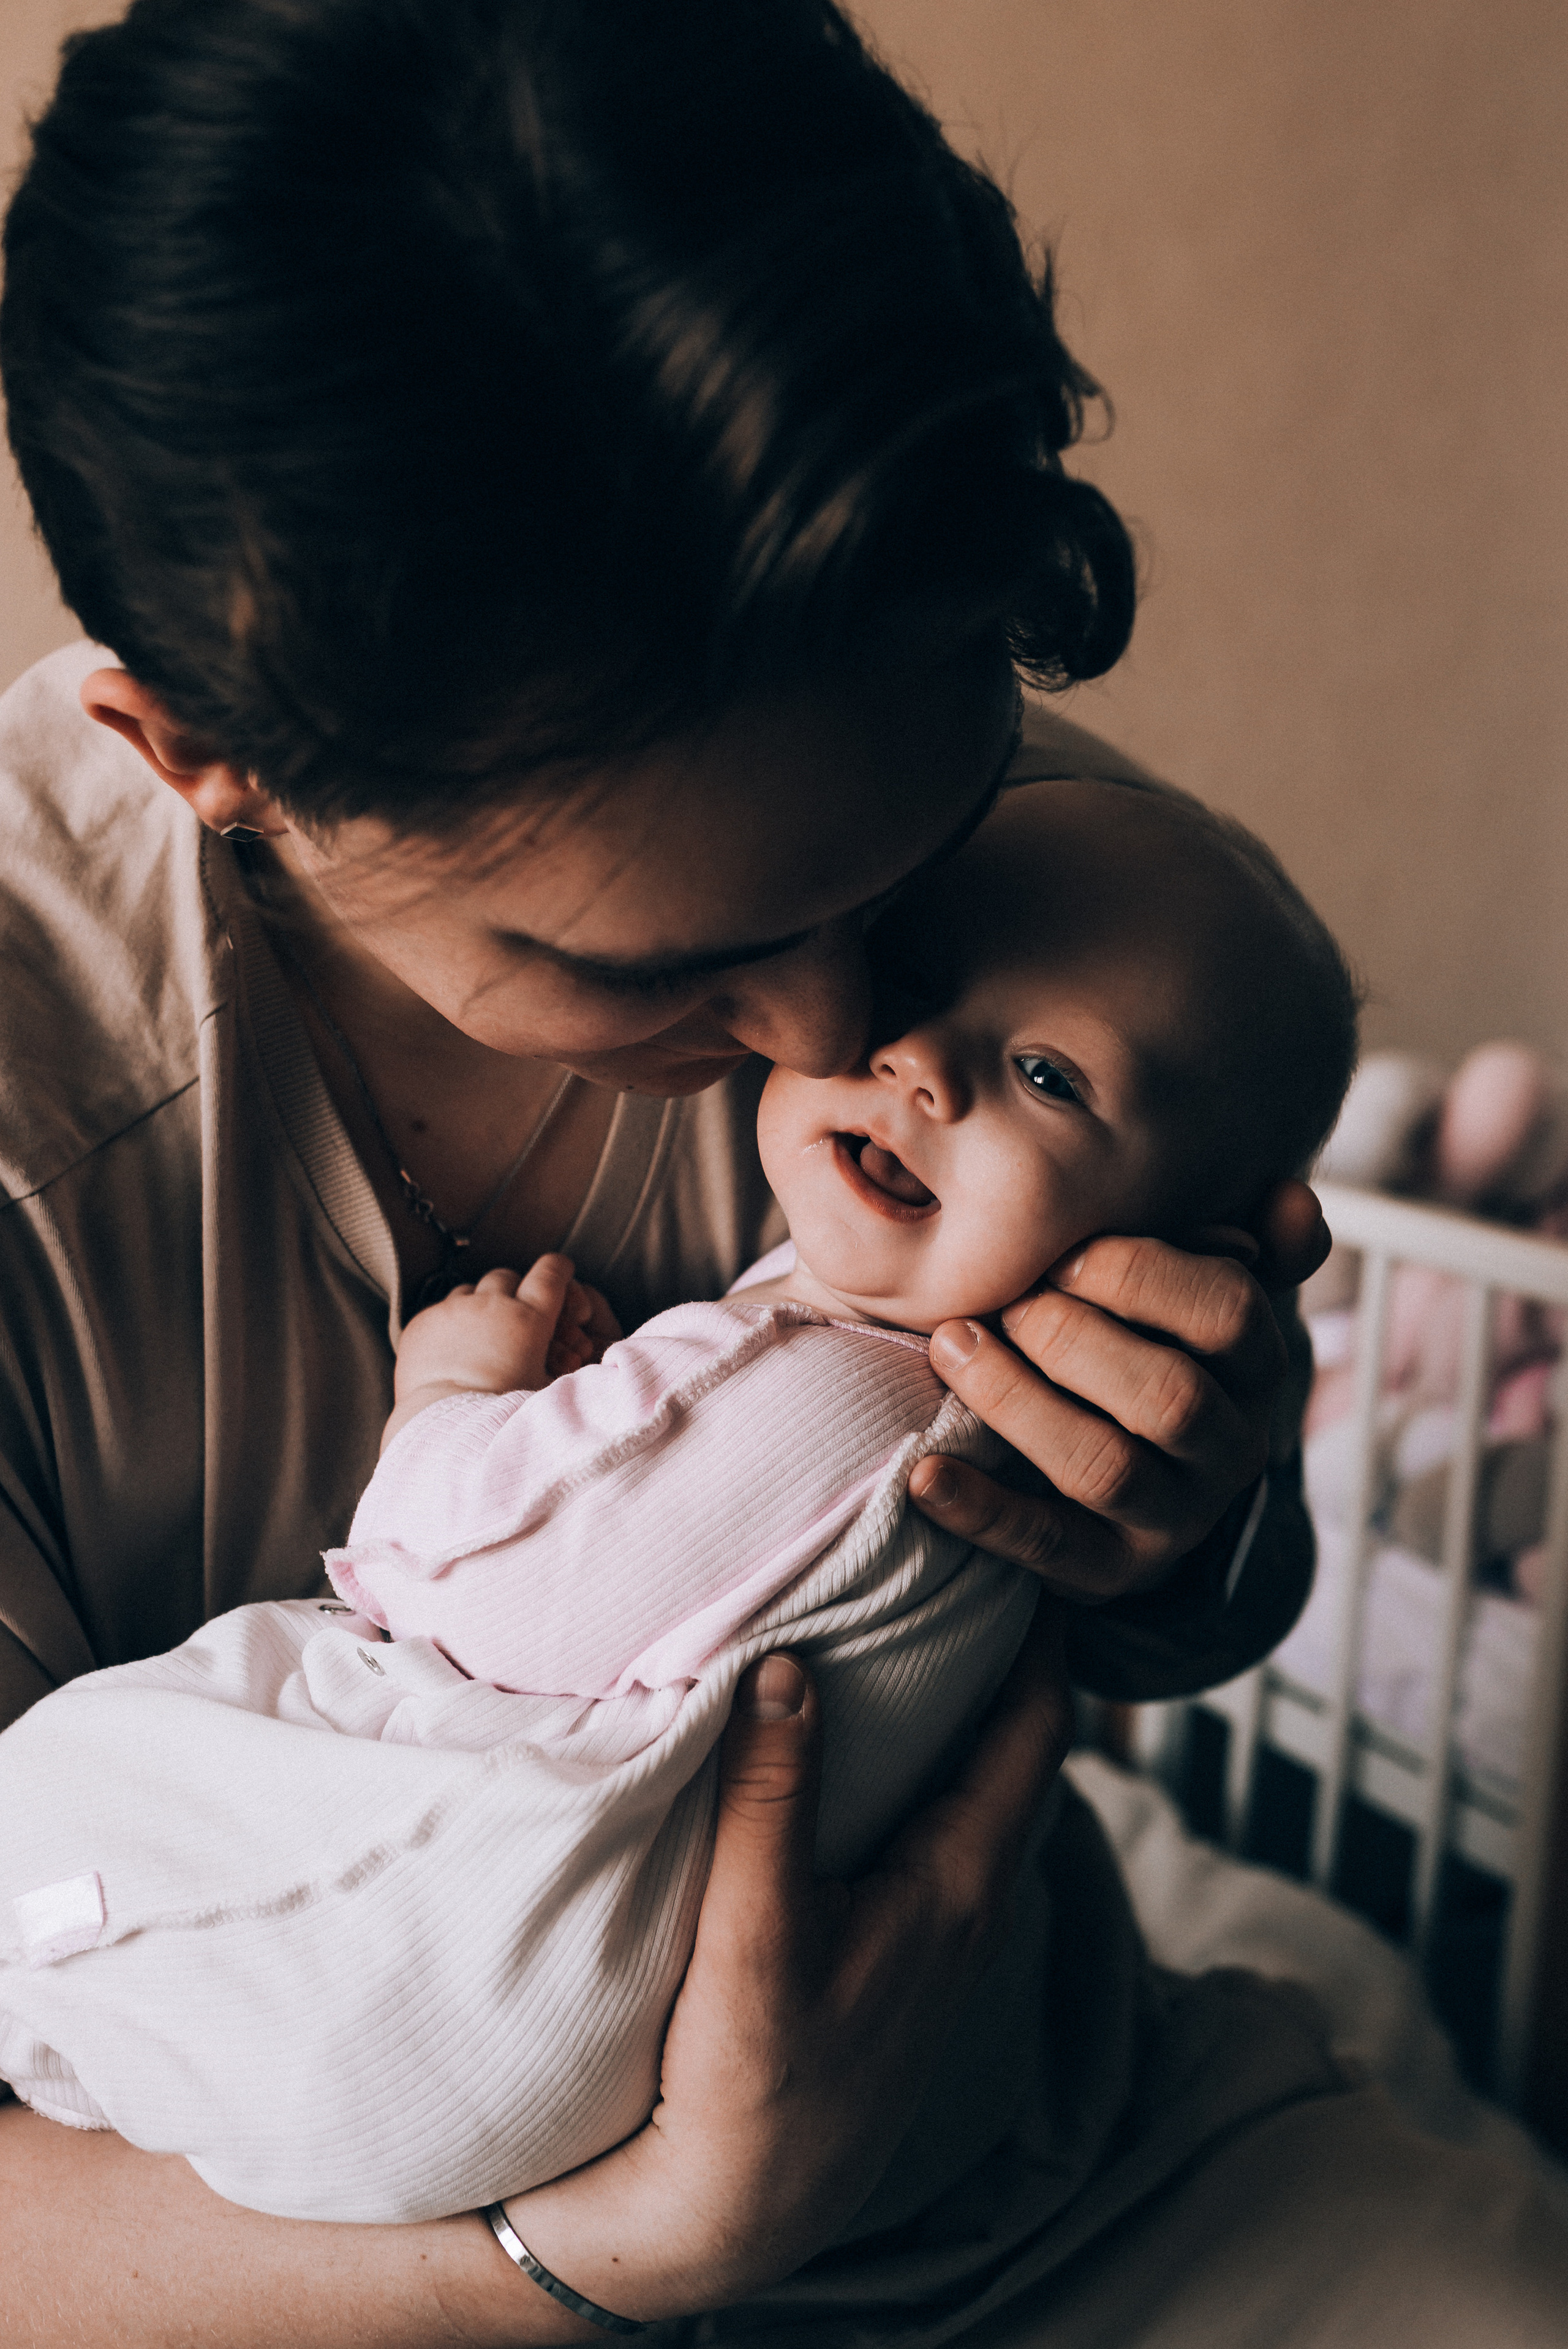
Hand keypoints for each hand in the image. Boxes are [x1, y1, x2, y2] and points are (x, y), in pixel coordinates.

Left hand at [394, 1257, 616, 1407]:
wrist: (446, 1432)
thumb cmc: (505, 1419)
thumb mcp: (551, 1393)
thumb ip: (569, 1369)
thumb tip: (589, 1358)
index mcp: (530, 1321)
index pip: (552, 1272)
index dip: (560, 1269)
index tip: (562, 1270)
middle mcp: (491, 1307)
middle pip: (508, 1277)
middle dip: (516, 1292)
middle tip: (519, 1317)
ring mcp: (452, 1312)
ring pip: (472, 1290)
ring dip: (481, 1305)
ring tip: (484, 1336)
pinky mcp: (422, 1325)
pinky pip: (440, 1309)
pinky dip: (451, 1322)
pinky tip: (455, 1349)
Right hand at [499, 1603, 1071, 2323]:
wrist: (742, 2204)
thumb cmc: (750, 2077)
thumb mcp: (752, 1931)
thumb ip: (771, 1798)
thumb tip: (788, 1667)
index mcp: (960, 1884)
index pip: (1037, 1730)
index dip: (1042, 1636)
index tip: (1024, 1550)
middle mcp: (973, 1901)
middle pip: (1023, 1748)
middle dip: (1010, 1653)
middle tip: (972, 1562)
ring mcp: (945, 1929)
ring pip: (987, 1786)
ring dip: (972, 1707)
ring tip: (929, 1623)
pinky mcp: (908, 1947)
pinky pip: (948, 1821)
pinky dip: (936, 1758)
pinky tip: (882, 1738)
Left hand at [907, 1178, 1329, 1601]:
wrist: (1134, 1488)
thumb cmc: (1148, 1354)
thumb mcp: (1195, 1299)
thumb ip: (1241, 1246)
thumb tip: (1291, 1198)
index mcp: (1256, 1369)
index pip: (1230, 1312)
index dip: (1140, 1275)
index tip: (1059, 1253)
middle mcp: (1230, 1448)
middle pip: (1169, 1396)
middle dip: (1069, 1337)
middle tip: (999, 1304)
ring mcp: (1174, 1518)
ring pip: (1107, 1468)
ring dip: (1017, 1402)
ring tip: (949, 1347)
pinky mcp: (1109, 1571)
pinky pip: (1046, 1544)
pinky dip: (981, 1511)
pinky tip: (924, 1475)